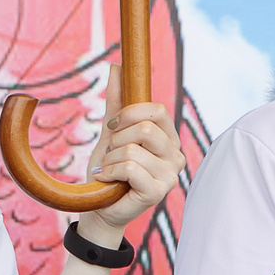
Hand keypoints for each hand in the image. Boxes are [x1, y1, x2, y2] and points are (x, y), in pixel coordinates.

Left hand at [88, 91, 181, 229]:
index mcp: (168, 138)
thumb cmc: (110, 170)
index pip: (158, 111)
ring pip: (133, 150)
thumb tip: (116, 67)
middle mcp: (175, 155)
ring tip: (109, 170)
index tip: (114, 126)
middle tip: (111, 153)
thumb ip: (116, 102)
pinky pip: (131, 168)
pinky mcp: (158, 191)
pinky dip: (110, 172)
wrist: (100, 206)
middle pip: (146, 129)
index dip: (131, 113)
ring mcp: (170, 175)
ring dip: (111, 159)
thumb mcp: (112, 132)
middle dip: (118, 139)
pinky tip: (108, 180)